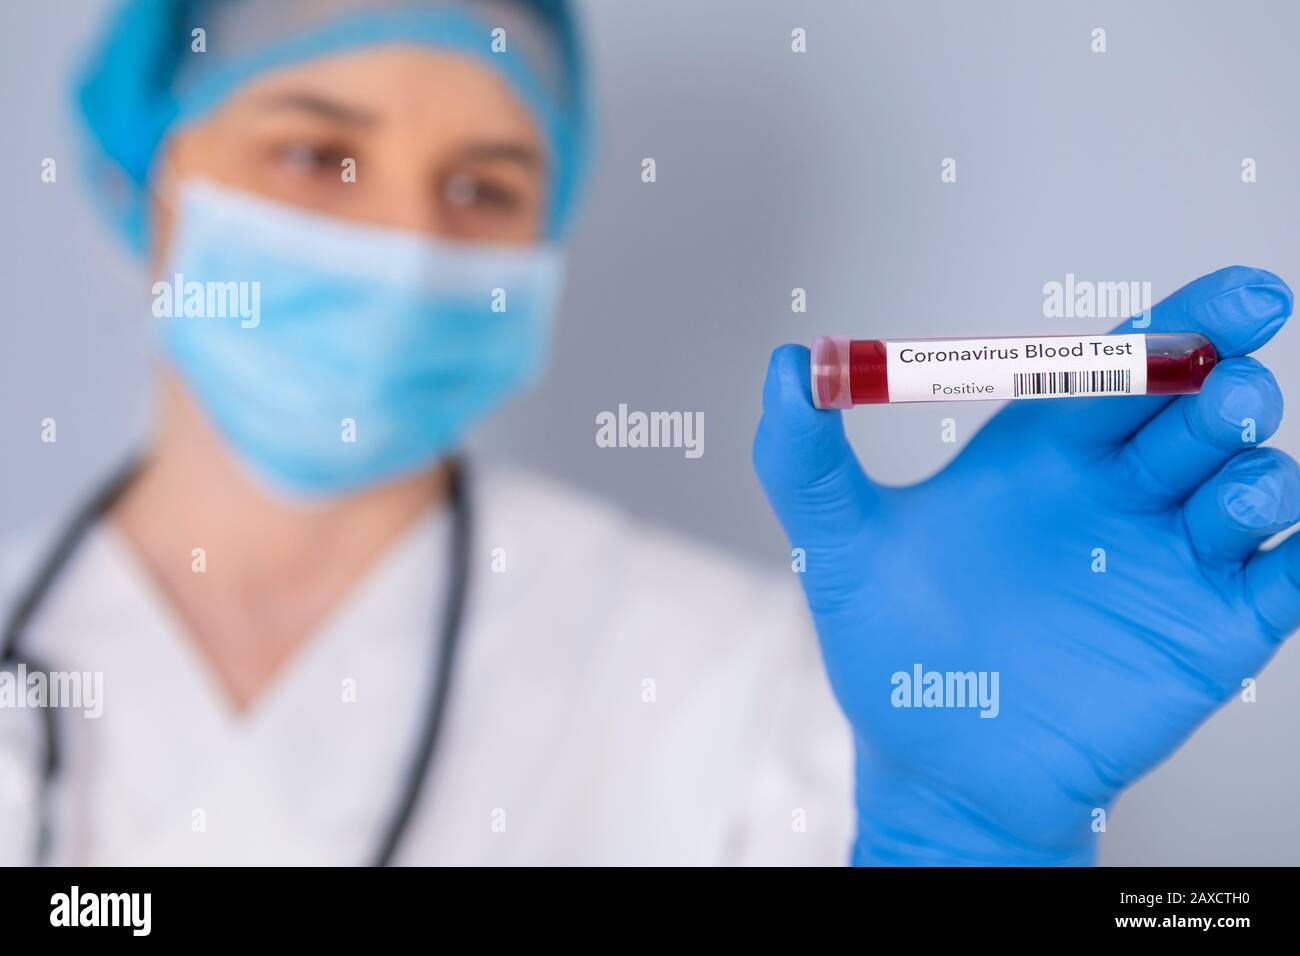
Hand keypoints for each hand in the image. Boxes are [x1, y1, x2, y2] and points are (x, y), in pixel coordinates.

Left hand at [753, 266, 1299, 864]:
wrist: (940, 768)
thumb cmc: (891, 649)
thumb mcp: (837, 549)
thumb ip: (807, 457)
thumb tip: (790, 361)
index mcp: (1047, 448)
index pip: (1124, 364)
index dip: (1184, 323)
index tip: (1238, 298)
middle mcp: (1121, 491)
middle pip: (1202, 410)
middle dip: (1228, 388)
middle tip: (1228, 388)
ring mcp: (1172, 560)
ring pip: (1252, 485)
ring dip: (1257, 472)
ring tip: (1230, 487)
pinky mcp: (1213, 632)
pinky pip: (1287, 579)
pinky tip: (1290, 551)